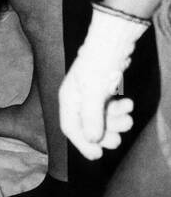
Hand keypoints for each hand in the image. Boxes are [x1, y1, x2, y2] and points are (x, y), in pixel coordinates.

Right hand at [59, 4, 148, 159]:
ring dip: (116, 121)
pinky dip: (120, 110)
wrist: (112, 41)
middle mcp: (78, 99)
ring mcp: (92, 95)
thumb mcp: (93, 92)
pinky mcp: (104, 90)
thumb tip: (92, 140)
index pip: (70, 128)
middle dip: (104, 133)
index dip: (82, 144)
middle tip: (117, 139)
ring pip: (102, 118)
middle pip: (88, 127)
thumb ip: (92, 117)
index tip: (98, 155)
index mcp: (68, 99)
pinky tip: (128, 104)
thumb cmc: (98, 64)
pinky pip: (111, 108)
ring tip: (128, 116)